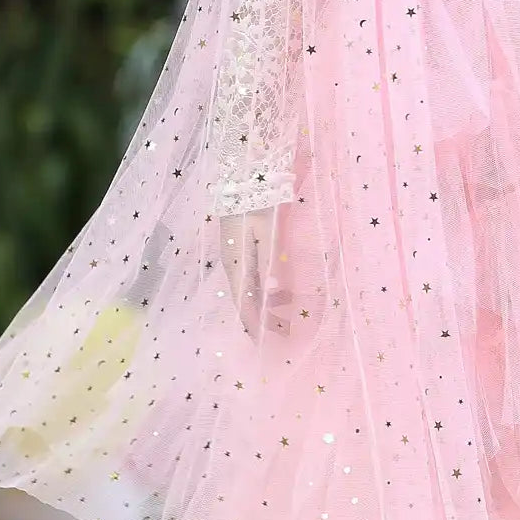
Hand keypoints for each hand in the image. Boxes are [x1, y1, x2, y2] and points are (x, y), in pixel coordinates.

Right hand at [218, 208, 291, 339]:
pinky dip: (263, 288)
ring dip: (265, 303)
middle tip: (283, 331)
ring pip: (249, 289)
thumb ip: (270, 260)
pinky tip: (277, 289)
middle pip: (246, 300)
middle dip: (262, 319)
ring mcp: (234, 256)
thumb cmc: (256, 202)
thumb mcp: (267, 230)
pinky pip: (250, 277)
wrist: (240, 178)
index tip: (266, 341)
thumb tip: (274, 292)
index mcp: (236, 263)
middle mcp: (232, 264)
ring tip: (287, 310)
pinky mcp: (239, 249)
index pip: (245, 303)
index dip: (255, 324)